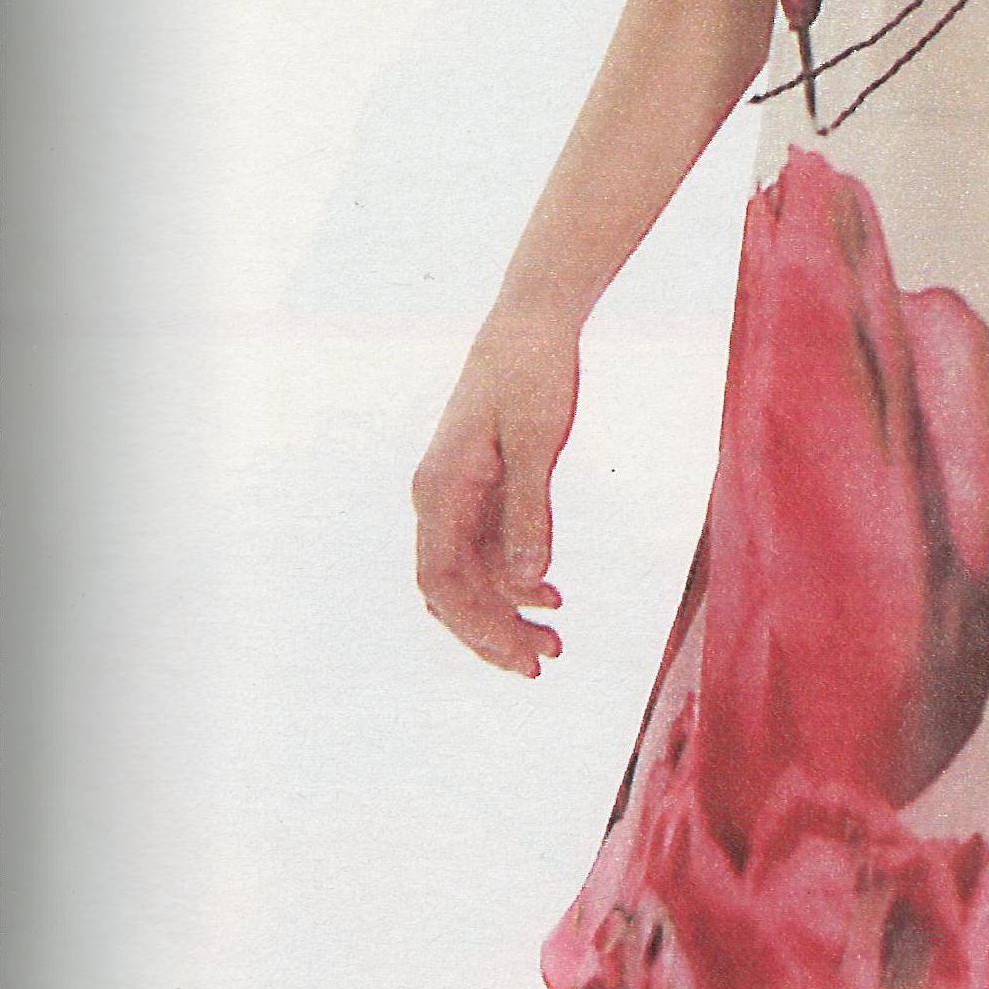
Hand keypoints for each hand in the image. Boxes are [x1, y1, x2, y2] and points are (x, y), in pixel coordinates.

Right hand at [411, 308, 580, 674]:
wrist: (529, 325)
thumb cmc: (532, 375)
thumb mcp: (538, 443)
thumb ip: (530, 512)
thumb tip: (526, 581)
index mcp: (439, 489)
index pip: (444, 580)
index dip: (479, 625)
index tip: (520, 657)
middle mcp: (437, 498)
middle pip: (450, 588)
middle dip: (491, 632)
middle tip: (543, 663)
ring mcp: (455, 495)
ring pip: (468, 575)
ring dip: (505, 612)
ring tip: (552, 643)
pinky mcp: (479, 488)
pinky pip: (485, 551)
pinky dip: (514, 579)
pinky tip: (550, 595)